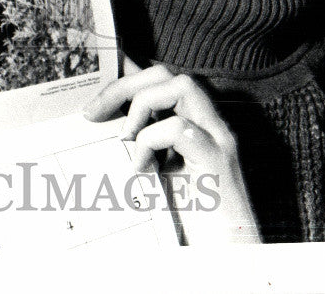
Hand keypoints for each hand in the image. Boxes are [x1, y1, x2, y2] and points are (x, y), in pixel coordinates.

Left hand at [84, 58, 260, 244]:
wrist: (228, 253)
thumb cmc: (193, 215)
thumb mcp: (160, 169)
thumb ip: (143, 140)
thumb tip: (107, 117)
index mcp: (198, 121)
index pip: (163, 77)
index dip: (128, 71)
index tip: (96, 87)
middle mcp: (212, 124)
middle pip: (169, 73)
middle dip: (126, 85)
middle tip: (96, 112)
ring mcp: (218, 139)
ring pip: (182, 85)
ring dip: (142, 105)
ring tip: (126, 137)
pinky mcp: (217, 161)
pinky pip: (179, 129)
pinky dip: (150, 142)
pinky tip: (141, 168)